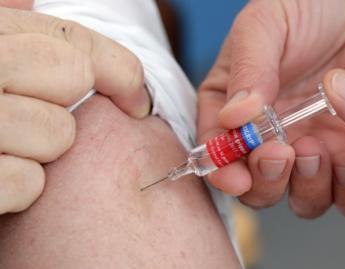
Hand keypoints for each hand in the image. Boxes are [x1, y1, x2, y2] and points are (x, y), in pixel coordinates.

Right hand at [0, 2, 150, 213]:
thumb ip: (4, 29)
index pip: (70, 38)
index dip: (119, 67)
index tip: (137, 96)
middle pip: (69, 74)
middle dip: (65, 105)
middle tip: (33, 117)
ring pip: (56, 133)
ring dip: (41, 151)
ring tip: (5, 148)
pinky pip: (26, 181)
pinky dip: (19, 189)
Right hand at [198, 0, 344, 216]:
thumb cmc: (309, 7)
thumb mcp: (266, 26)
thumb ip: (249, 71)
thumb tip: (232, 118)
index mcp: (236, 106)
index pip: (218, 150)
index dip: (222, 170)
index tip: (234, 174)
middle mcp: (272, 134)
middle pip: (256, 186)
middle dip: (265, 182)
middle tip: (279, 154)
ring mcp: (313, 147)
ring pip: (300, 198)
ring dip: (306, 189)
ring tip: (316, 150)